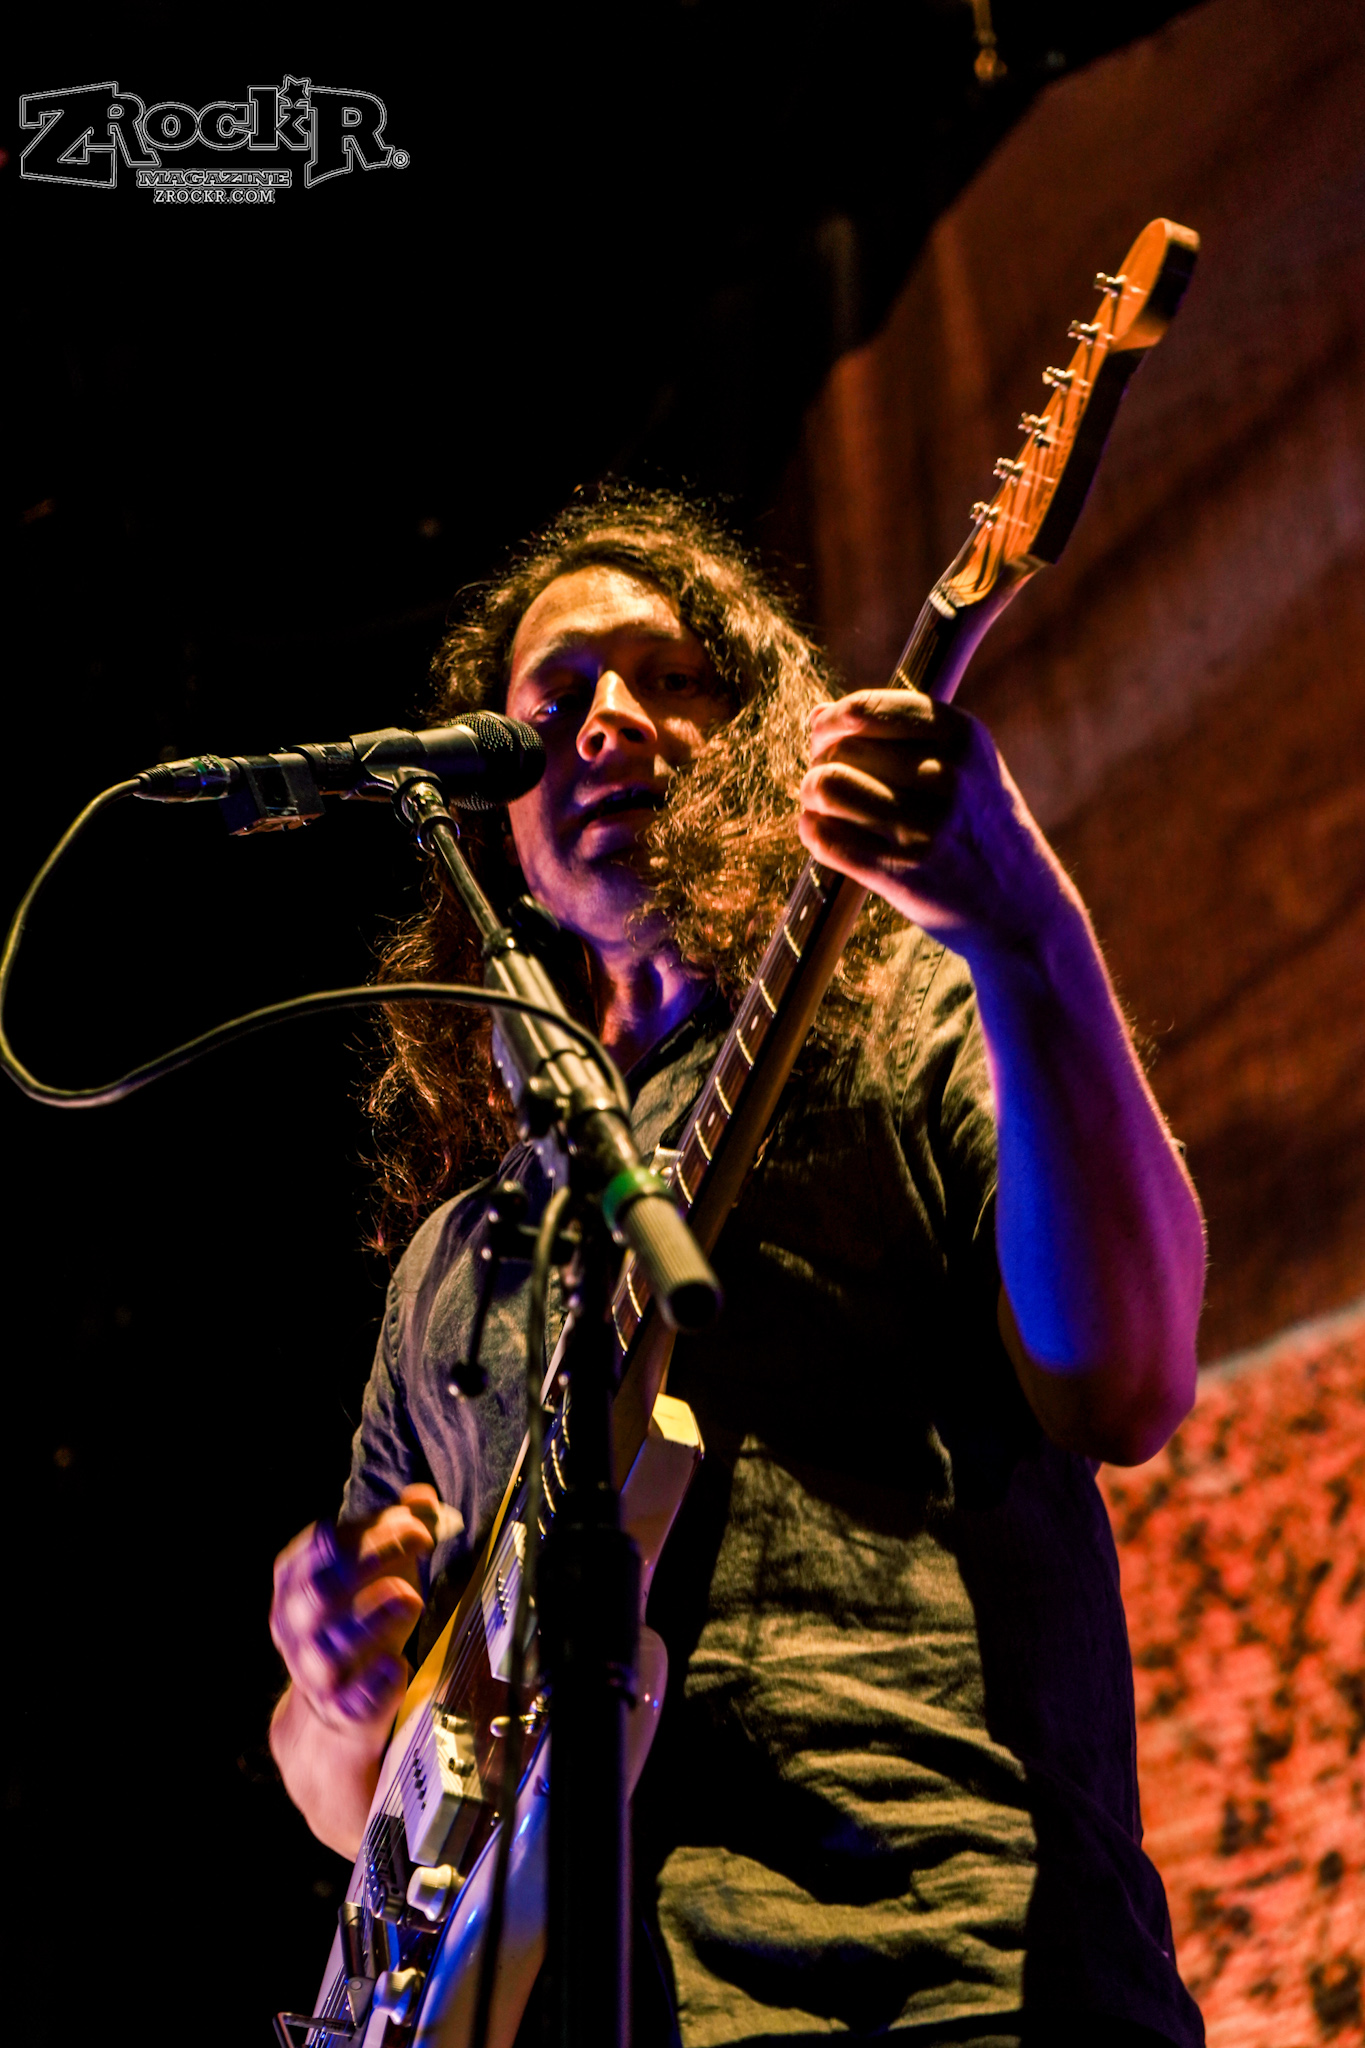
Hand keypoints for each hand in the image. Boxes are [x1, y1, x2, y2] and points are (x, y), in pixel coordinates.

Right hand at [269, 1484, 439, 1739]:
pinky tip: (398, 1664)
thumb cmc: (359, 1615)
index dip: (370, 1530)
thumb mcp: (374, 1567)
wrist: (336, 1700)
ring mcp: (312, 1669)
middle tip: (421, 1544)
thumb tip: (423, 1497)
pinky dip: (374, 1682)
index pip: (322, 1545)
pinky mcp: (339, 1708)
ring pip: (332, 1647)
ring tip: (412, 1598)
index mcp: (295, 1580)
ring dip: (375, 1618)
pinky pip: (351, 1699)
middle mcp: (294, 1624)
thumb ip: (396, 1528)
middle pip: (323, 1590)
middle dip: (374, 1559)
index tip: (414, 1524)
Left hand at [797, 689, 1071, 961]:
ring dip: (811, 796)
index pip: (864, 710)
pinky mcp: (902, 873)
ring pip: (826, 787)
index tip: (824, 739)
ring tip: (822, 807)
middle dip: (821, 762)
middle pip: (841, 749)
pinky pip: (825, 837)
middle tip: (828, 782)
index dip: (831, 723)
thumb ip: (896, 735)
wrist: (1022, 909)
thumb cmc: (980, 828)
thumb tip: (819, 714)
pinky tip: (824, 836)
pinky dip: (813, 832)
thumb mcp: (963, 767)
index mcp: (962, 737)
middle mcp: (947, 776)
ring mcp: (925, 827)